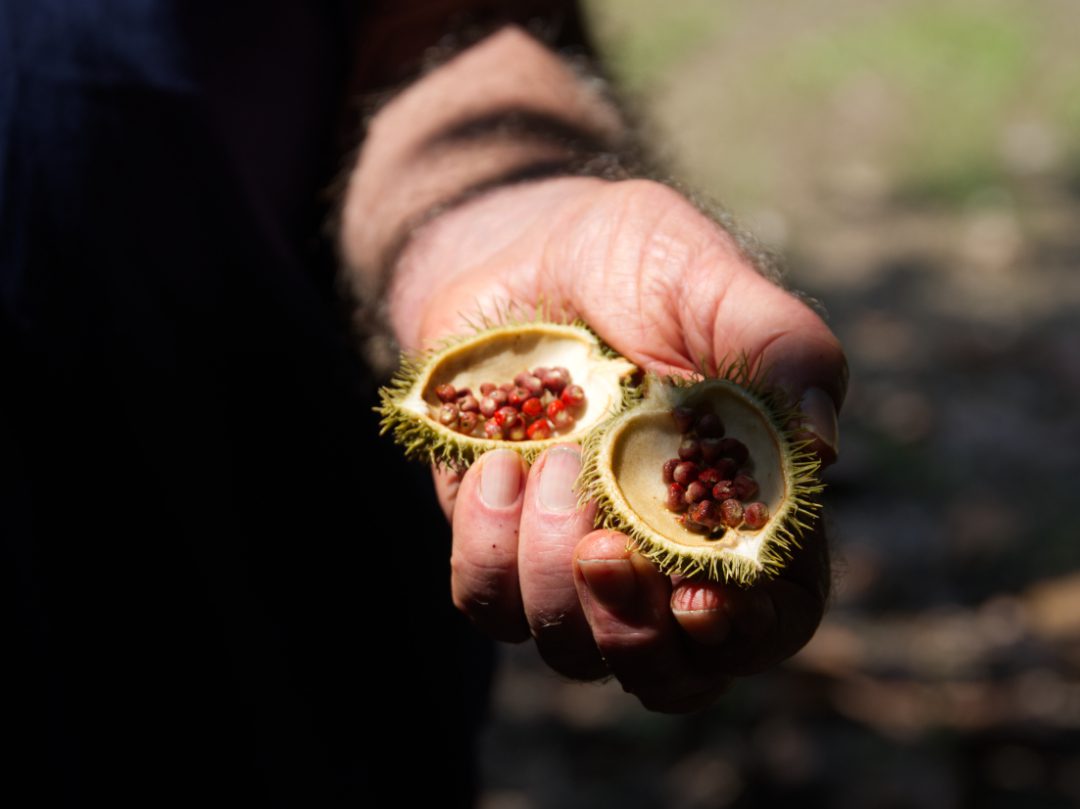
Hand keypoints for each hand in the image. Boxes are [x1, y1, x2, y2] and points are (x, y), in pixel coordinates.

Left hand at [392, 176, 844, 711]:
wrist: (517, 250)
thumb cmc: (632, 261)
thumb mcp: (708, 279)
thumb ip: (779, 346)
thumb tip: (825, 447)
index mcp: (742, 504)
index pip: (772, 618)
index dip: (749, 636)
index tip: (707, 599)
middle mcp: (663, 549)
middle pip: (668, 672)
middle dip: (635, 634)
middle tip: (606, 551)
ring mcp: (576, 554)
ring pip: (570, 649)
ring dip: (552, 574)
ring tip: (550, 461)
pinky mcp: (499, 540)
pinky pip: (488, 602)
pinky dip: (487, 546)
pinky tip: (496, 462)